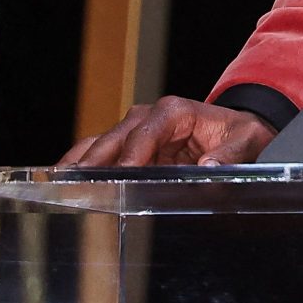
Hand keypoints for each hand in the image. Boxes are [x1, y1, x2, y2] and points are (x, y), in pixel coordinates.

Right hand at [58, 96, 275, 167]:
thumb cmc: (242, 132)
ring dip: (78, 165)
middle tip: (74, 190)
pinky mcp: (130, 144)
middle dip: (93, 164)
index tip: (118, 179)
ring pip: (99, 144)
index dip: (129, 157)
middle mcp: (150, 116)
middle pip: (114, 139)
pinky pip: (99, 153)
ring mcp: (136, 129)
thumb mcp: (246, 141)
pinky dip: (81, 167)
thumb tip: (210, 166)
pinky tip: (63, 185)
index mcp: (175, 112)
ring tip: (56, 188)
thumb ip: (230, 155)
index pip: (144, 134)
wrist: (239, 127)